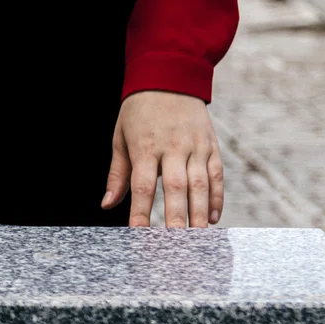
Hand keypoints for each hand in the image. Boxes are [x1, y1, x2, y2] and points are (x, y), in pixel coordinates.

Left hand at [103, 91, 223, 227]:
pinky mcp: (211, 145)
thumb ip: (118, 173)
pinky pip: (217, 175)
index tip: (139, 234)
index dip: (140, 211)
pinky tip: (213, 218)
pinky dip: (216, 197)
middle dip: (175, 217)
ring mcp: (196, 146)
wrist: (169, 79)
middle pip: (175, 188)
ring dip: (199, 213)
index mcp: (145, 147)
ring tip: (198, 237)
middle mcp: (173, 148)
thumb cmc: (138, 113)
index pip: (142, 185)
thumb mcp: (120, 137)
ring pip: (200, 184)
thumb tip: (107, 204)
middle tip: (175, 244)